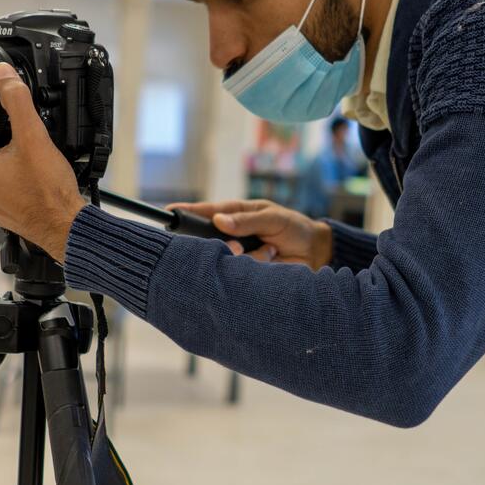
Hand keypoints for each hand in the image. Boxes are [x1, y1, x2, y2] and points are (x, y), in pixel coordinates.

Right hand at [166, 198, 332, 268]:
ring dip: (246, 255)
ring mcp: (239, 255)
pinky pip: (239, 273)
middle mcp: (233, 236)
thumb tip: (220, 221)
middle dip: (222, 244)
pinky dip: (256, 266)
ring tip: (269, 250)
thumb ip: (247, 220)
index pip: (207, 212)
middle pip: (209, 240)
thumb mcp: (273, 218)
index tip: (169, 212)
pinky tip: (272, 259)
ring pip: (226, 258)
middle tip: (239, 246)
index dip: (187, 212)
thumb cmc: (294, 229)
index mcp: (236, 216)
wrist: (316, 253)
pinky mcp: (247, 273)